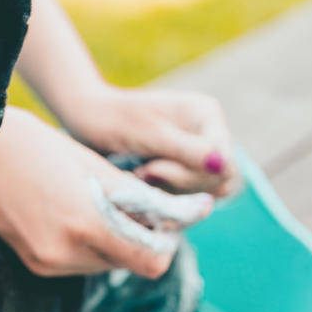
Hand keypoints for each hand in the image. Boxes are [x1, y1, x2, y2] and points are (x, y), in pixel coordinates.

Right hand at [0, 109, 213, 278]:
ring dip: (113, 241)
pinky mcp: (32, 261)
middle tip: (143, 205)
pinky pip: (76, 262)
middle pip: (128, 263)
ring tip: (104, 205)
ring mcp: (46, 261)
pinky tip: (78, 213)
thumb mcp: (94, 167)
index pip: (151, 261)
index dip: (166, 243)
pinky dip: (87, 243)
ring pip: (103, 264)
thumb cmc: (35, 146)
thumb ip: (137, 197)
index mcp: (86, 225)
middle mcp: (65, 252)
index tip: (173, 219)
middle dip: (140, 238)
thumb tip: (177, 216)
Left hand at [57, 84, 240, 197]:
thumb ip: (186, 149)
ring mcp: (194, 155)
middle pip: (217, 180)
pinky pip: (185, 196)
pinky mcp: (179, 172)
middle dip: (178, 181)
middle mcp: (206, 135)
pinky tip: (140, 182)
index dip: (198, 174)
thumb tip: (223, 164)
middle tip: (143, 171)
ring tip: (139, 174)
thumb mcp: (149, 133)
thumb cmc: (114, 120)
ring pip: (202, 191)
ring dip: (169, 189)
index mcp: (205, 115)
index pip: (226, 160)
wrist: (86, 120)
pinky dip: (163, 194)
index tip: (155, 168)